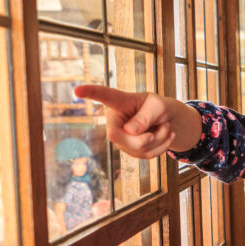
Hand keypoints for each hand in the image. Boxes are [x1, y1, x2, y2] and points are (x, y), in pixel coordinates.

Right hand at [74, 85, 199, 157]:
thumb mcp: (158, 106)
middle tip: (165, 127)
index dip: (90, 93)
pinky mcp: (129, 150)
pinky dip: (161, 147)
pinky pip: (146, 155)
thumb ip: (145, 117)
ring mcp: (120, 137)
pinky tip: (166, 137)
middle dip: (146, 138)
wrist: (167, 120)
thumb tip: (128, 131)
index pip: (104, 96)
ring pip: (137, 148)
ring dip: (159, 140)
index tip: (77, 90)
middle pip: (118, 137)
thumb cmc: (159, 108)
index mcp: (120, 102)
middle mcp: (115, 121)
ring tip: (165, 127)